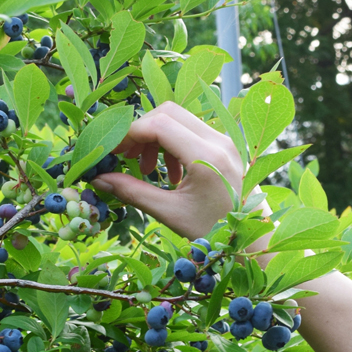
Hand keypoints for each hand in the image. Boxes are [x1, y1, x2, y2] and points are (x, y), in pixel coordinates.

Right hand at [91, 101, 244, 238]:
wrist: (252, 239)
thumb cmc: (213, 231)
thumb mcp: (171, 214)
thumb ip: (133, 192)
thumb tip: (98, 180)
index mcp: (207, 157)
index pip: (158, 124)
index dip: (129, 134)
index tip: (112, 153)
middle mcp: (219, 141)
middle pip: (168, 112)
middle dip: (142, 131)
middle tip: (127, 158)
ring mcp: (226, 140)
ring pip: (180, 119)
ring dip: (157, 138)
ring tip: (148, 170)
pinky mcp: (226, 145)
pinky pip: (193, 130)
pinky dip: (173, 143)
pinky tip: (170, 174)